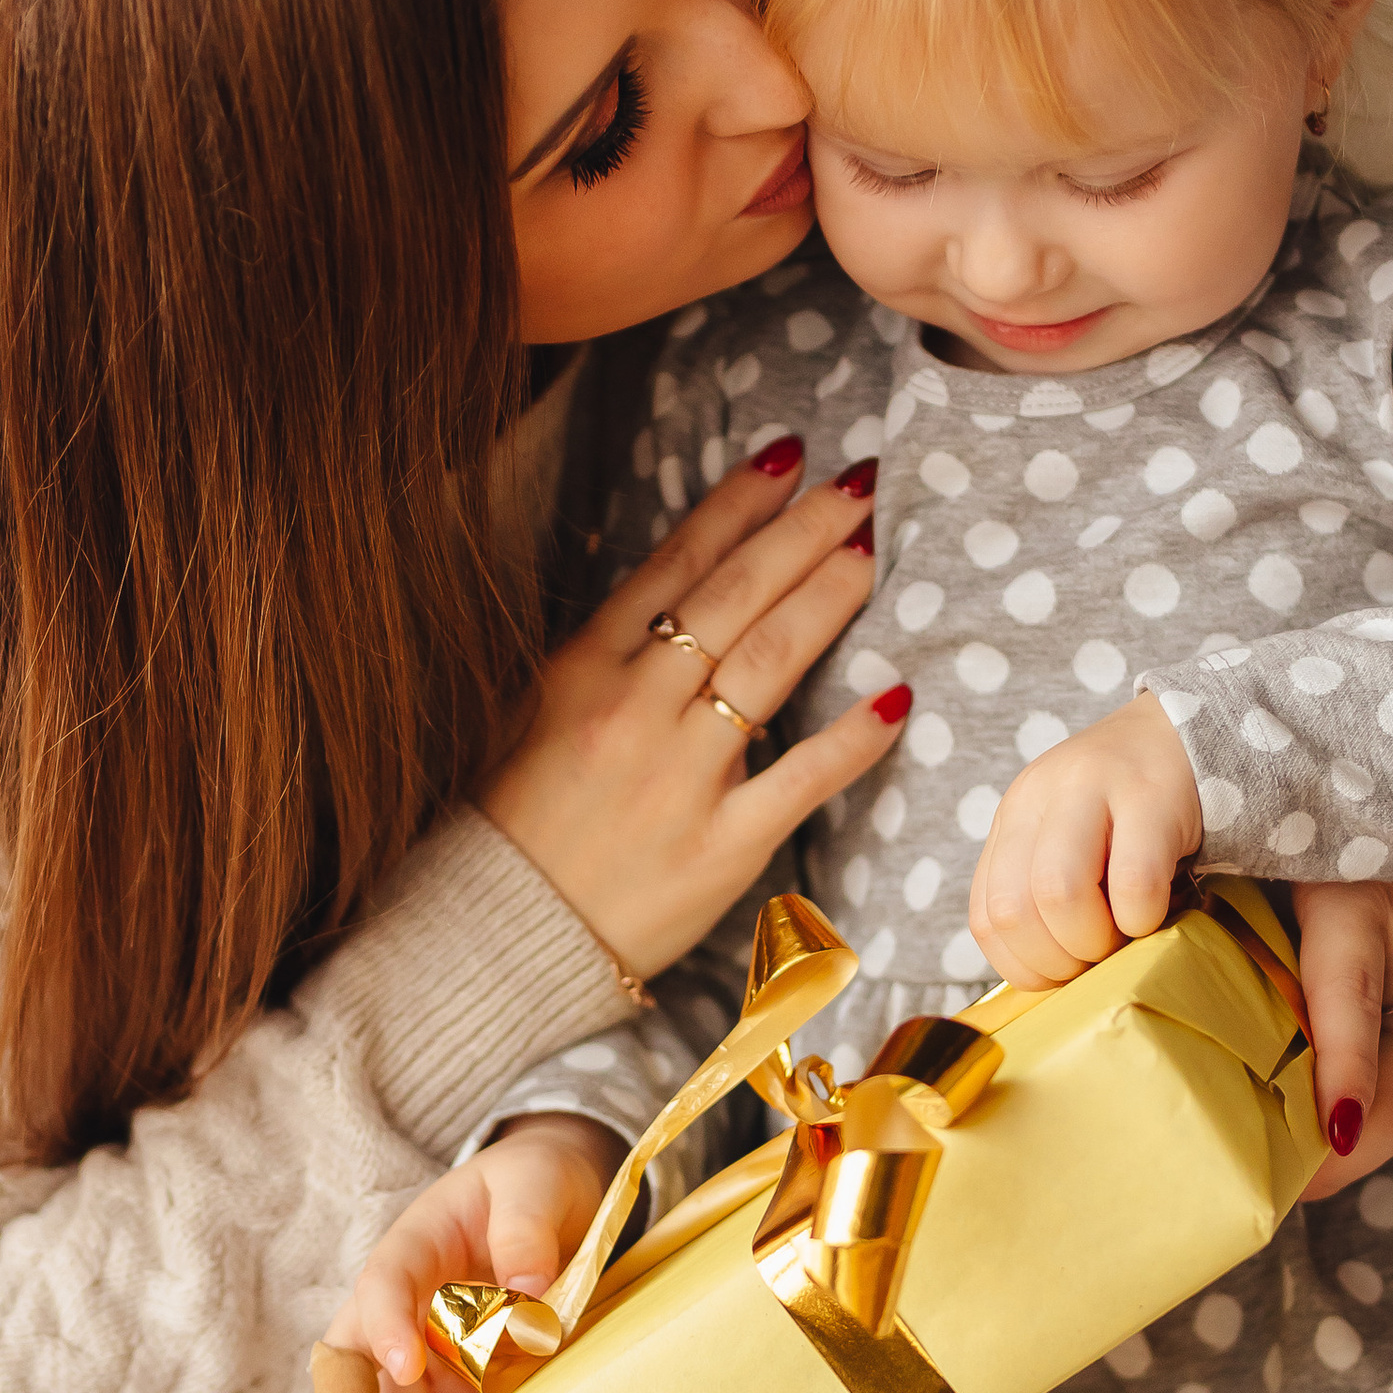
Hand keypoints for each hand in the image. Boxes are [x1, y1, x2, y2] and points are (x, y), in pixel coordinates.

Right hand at [316, 1113, 624, 1392]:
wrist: (556, 1204)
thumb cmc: (533, 1185)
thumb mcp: (534, 1184)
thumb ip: (526, 1231)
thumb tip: (528, 1294)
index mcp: (413, 1248)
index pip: (383, 1285)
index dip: (387, 1325)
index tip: (406, 1364)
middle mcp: (407, 1308)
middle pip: (357, 1364)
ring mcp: (431, 1353)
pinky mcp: (462, 1387)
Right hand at [480, 442, 910, 981]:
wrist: (494, 935)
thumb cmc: (511, 823)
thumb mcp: (530, 711)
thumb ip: (601, 652)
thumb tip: (668, 586)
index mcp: (581, 668)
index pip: (675, 564)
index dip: (737, 504)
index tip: (787, 457)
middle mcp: (632, 708)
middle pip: (734, 597)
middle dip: (801, 533)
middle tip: (859, 487)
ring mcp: (678, 775)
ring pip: (768, 664)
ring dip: (827, 599)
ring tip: (871, 551)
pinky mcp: (719, 844)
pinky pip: (800, 777)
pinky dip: (853, 736)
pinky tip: (897, 695)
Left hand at [965, 694, 1205, 987]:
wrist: (1191, 731)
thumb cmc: (1132, 810)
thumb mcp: (1071, 840)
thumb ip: (1043, 891)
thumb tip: (1046, 977)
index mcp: (1014, 816)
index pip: (985, 917)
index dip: (1024, 965)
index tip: (1066, 969)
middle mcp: (1040, 796)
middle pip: (1012, 910)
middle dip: (1058, 960)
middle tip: (1098, 956)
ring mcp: (1091, 788)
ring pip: (1058, 895)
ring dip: (1094, 941)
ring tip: (1125, 935)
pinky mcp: (1151, 795)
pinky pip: (1133, 882)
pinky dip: (1142, 918)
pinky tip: (1158, 909)